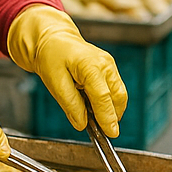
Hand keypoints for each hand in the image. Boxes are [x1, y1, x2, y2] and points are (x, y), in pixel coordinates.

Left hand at [7, 5, 126, 136]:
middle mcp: (105, 64)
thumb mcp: (55, 82)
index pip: (103, 96)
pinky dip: (108, 101)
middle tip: (102, 131)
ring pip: (119, 94)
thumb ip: (70, 104)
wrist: (54, 39)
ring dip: (111, 109)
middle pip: (117, 96)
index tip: (111, 133)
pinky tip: (95, 107)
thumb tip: (82, 124)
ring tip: (96, 118)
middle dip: (112, 115)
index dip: (107, 117)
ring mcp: (109, 65)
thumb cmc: (52, 57)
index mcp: (90, 65)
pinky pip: (114, 89)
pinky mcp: (109, 69)